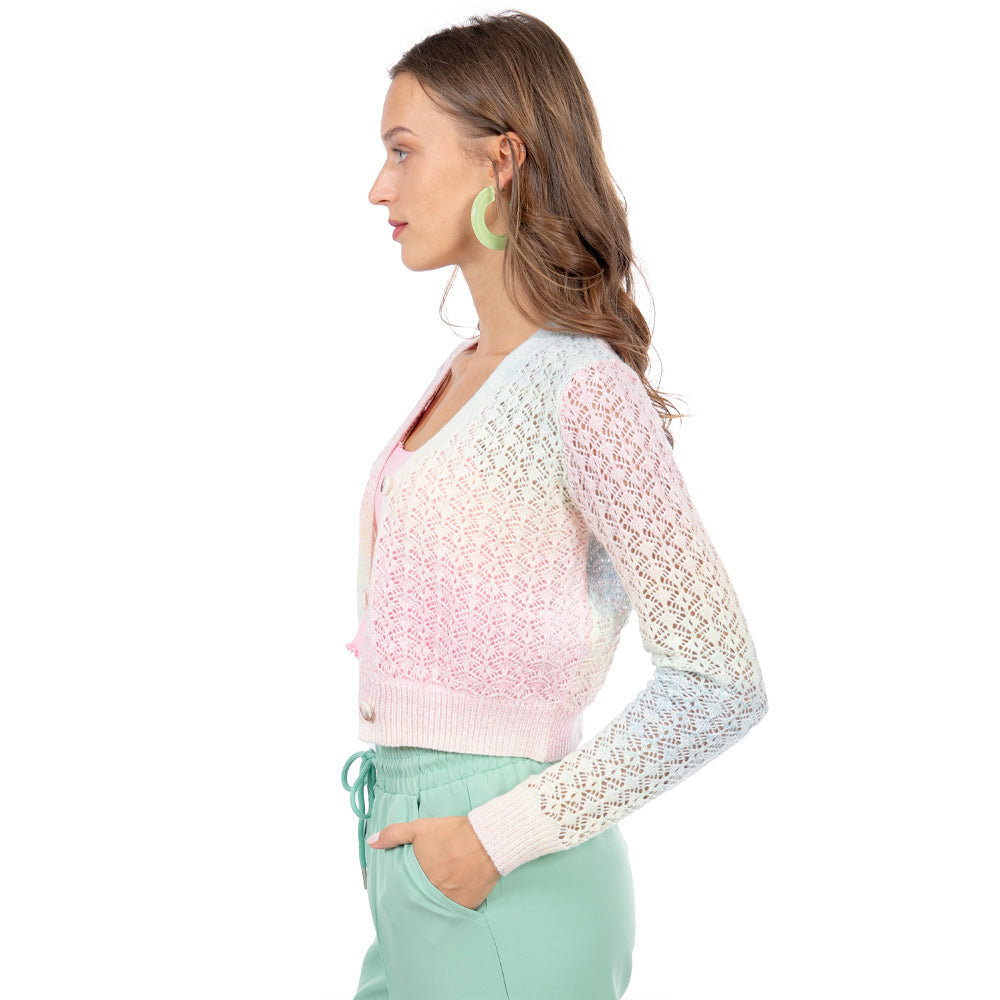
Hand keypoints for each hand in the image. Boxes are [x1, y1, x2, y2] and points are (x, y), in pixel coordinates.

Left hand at [367, 815, 499, 909]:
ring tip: (440, 892)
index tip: (407, 887)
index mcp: (419, 875)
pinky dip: (454, 904)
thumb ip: (394, 834)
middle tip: (425, 888)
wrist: (487, 838)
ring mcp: (450, 901)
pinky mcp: (468, 905)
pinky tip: (455, 894)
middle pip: (420, 900)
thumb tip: (372, 842)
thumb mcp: (420, 828)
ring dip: (436, 901)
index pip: (404, 890)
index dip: (404, 889)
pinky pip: (456, 910)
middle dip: (420, 895)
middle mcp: (433, 892)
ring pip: (437, 906)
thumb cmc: (453, 832)